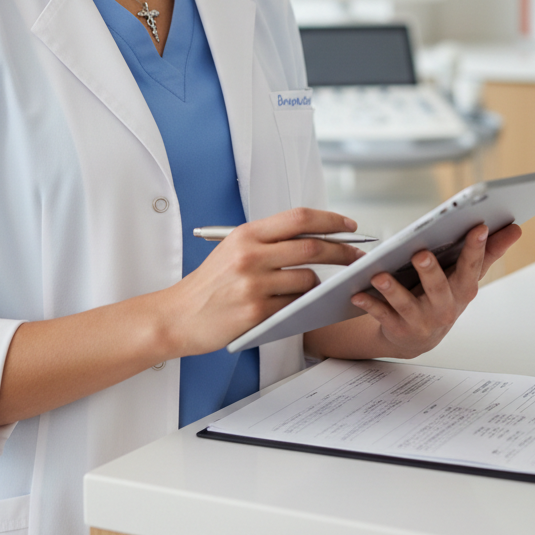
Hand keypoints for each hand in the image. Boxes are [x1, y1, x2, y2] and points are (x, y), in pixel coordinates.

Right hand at [156, 208, 364, 357]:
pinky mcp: (256, 312)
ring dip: (319, 285)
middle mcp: (250, 255)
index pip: (299, 218)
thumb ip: (270, 240)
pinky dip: (303, 305)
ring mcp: (254, 285)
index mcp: (246, 235)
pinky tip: (301, 306)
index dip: (331, 220)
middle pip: (312, 247)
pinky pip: (295, 305)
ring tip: (315, 288)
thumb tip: (316, 236)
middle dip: (342, 251)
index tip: (350, 226)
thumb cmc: (210, 284)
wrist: (178, 315)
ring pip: (308, 279)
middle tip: (357, 257)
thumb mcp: (234, 249)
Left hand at [345, 222, 521, 358]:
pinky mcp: (398, 328)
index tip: (479, 226)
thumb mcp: (466, 275)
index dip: (477, 248)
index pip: (471, 266)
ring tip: (379, 275)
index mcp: (463, 288)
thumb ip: (489, 251)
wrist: (417, 337)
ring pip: (407, 304)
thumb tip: (516, 228)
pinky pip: (382, 315)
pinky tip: (358, 293)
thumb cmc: (444, 296)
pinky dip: (370, 305)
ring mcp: (421, 320)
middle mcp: (445, 307)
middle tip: (420, 253)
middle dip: (430, 271)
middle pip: (439, 288)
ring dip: (393, 290)